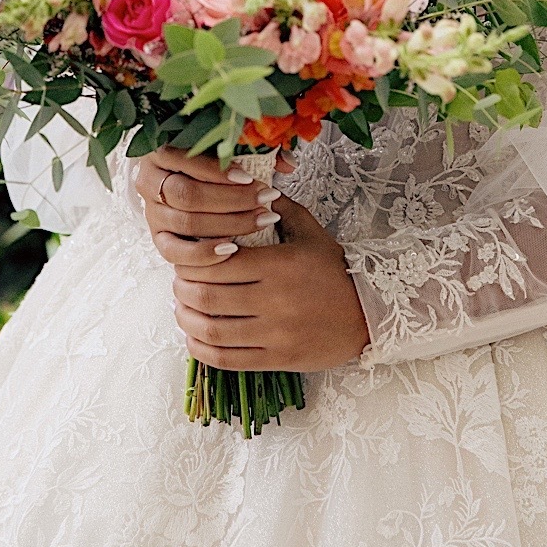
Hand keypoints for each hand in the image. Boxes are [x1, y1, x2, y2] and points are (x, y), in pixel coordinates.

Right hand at [134, 145, 296, 259]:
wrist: (192, 189)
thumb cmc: (215, 166)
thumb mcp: (231, 149)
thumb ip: (258, 151)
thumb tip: (289, 164)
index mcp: (160, 151)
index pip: (187, 159)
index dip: (220, 171)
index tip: (252, 178)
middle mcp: (148, 182)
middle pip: (187, 194)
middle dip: (232, 200)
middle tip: (266, 201)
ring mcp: (152, 214)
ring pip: (186, 222)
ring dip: (228, 224)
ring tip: (261, 221)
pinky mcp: (159, 241)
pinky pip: (175, 253)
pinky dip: (204, 253)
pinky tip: (233, 249)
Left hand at [170, 194, 371, 371]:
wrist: (369, 313)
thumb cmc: (334, 269)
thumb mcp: (309, 230)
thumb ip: (276, 207)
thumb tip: (246, 185)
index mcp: (279, 264)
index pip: (218, 262)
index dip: (192, 260)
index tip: (186, 256)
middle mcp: (274, 301)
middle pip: (208, 296)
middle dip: (182, 288)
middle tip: (178, 281)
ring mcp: (275, 335)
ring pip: (212, 330)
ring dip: (187, 319)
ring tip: (181, 307)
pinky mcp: (277, 360)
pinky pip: (227, 359)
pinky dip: (202, 349)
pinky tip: (195, 335)